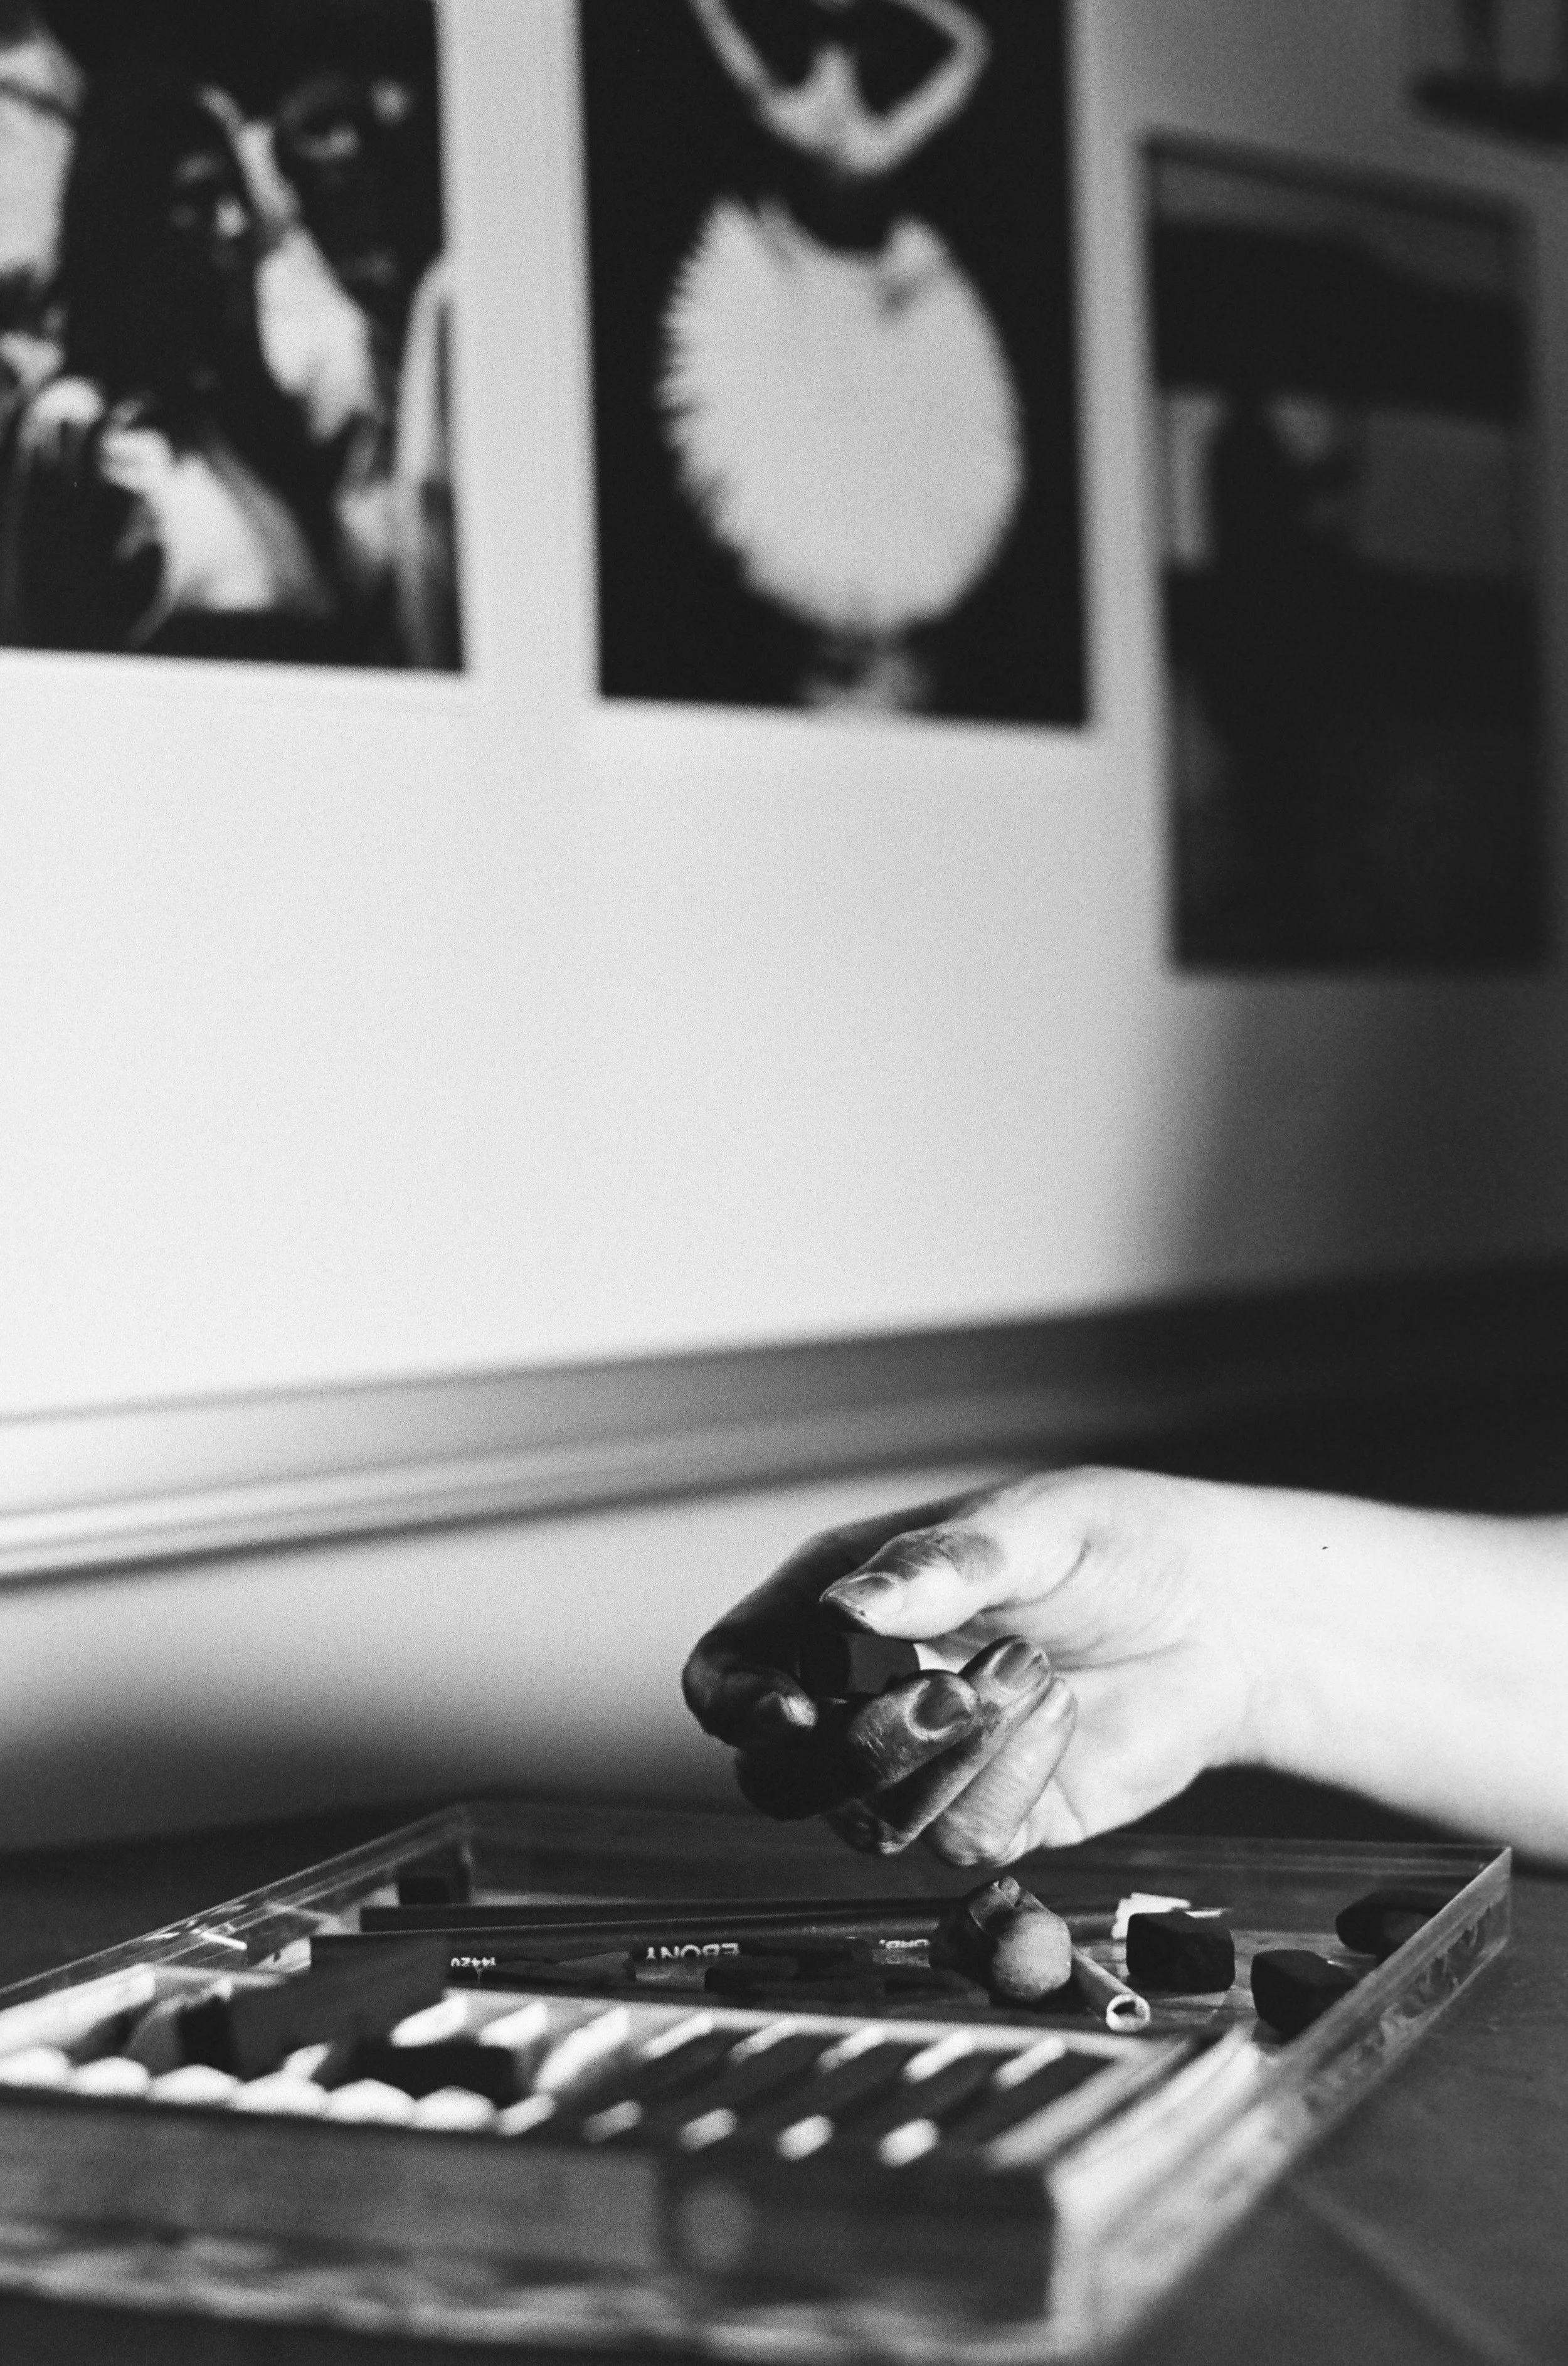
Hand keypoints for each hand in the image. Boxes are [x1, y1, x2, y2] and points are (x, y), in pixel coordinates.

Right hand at [682, 1468, 1263, 1863]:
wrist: (1221, 1615)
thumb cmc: (1111, 1545)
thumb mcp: (1025, 1527)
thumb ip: (937, 1566)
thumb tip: (847, 1607)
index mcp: (836, 1605)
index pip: (730, 1673)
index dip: (737, 1702)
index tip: (792, 1708)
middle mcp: (863, 1693)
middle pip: (781, 1775)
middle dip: (859, 1746)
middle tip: (945, 1693)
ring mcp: (921, 1768)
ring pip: (870, 1820)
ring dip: (955, 1755)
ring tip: (1030, 1671)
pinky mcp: (989, 1819)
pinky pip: (962, 1841)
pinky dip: (1013, 1779)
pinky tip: (1059, 1711)